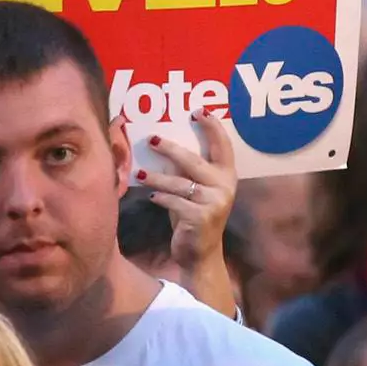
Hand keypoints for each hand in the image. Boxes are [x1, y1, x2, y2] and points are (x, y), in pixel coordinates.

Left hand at [138, 113, 243, 315]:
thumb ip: (187, 171)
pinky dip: (160, 198)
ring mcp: (214, 202)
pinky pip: (174, 201)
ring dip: (156, 176)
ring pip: (178, 182)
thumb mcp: (196, 190)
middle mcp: (224, 186)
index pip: (223, 145)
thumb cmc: (194, 216)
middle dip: (170, 148)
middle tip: (150, 139)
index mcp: (227, 175)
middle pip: (194, 160)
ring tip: (139, 172)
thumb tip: (161, 145)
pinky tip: (151, 197)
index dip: (212, 127)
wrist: (200, 254)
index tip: (198, 111)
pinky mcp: (201, 217)